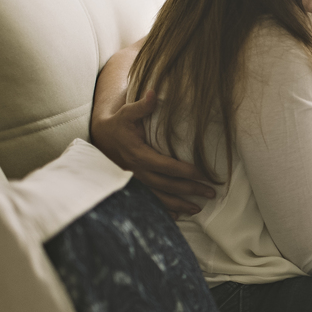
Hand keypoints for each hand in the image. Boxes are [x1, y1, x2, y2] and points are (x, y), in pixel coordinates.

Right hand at [91, 90, 214, 215]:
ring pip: (159, 196)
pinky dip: (164, 210)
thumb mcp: (127, 113)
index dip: (183, 171)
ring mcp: (135, 181)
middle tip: (210, 193)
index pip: (164, 165)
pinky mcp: (134, 186)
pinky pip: (150, 201)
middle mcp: (137, 171)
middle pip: (166, 184)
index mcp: (138, 154)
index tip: (201, 174)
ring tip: (198, 209)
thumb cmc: (119, 124)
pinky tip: (178, 217)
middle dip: (189, 190)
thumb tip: (153, 93)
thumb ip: (141, 106)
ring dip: (179, 204)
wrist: (101, 138)